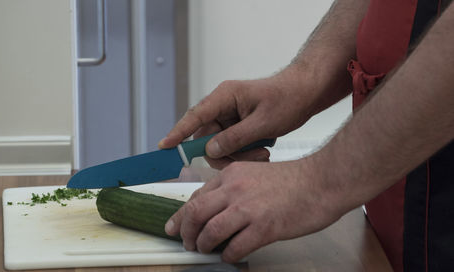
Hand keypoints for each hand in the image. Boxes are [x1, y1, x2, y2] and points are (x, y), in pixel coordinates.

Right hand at [158, 68, 315, 168]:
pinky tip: (263, 151)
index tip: (164, 146)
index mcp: (225, 96)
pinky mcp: (238, 126)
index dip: (178, 132)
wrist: (306, 92)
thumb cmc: (287, 99)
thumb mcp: (263, 122)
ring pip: (220, 146)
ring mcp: (230, 117)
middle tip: (253, 157)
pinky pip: (231, 146)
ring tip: (263, 154)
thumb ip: (234, 138)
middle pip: (207, 138)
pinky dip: (244, 153)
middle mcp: (223, 106)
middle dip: (225, 154)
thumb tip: (209, 151)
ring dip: (238, 156)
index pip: (195, 116)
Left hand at [164, 159, 343, 262]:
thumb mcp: (254, 174)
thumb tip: (215, 210)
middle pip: (196, 213)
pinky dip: (228, 255)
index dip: (181, 215)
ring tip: (206, 250)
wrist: (321, 181)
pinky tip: (230, 255)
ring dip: (204, 245)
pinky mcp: (264, 227)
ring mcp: (249, 208)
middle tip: (188, 243)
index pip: (196, 196)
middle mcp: (235, 189)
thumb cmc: (293, 180)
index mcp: (231, 175)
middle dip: (186, 232)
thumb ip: (233, 188)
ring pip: (210, 231)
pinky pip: (235, 247)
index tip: (174, 226)